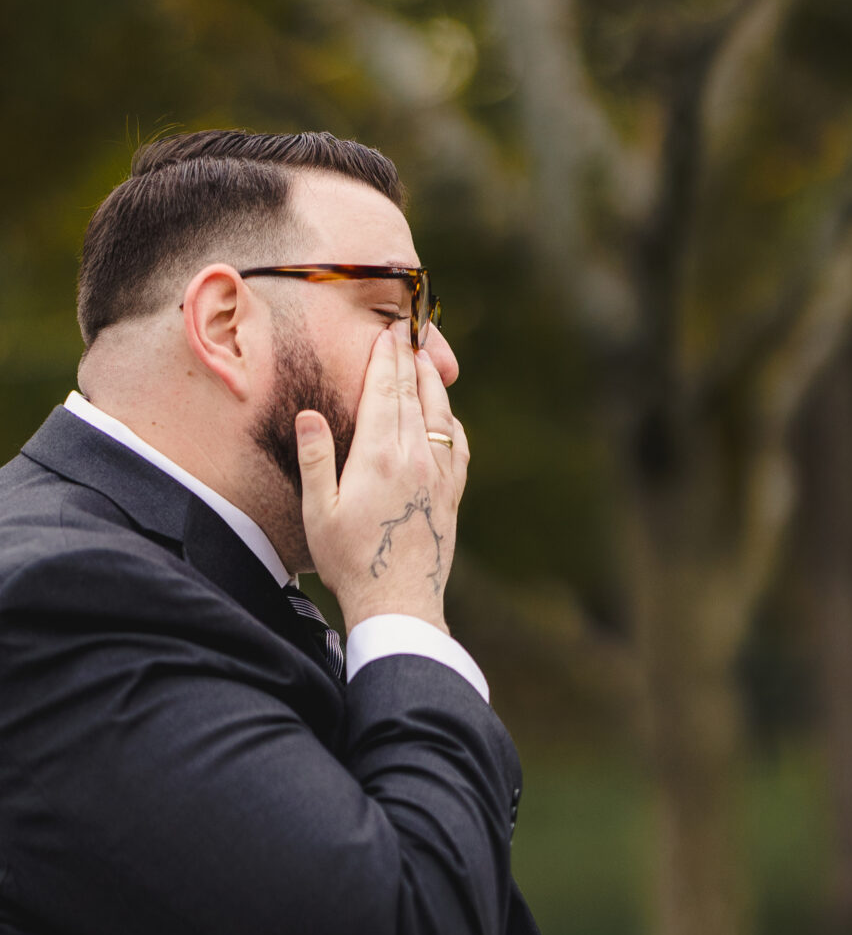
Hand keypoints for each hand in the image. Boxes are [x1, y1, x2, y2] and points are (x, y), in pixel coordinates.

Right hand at [298, 324, 468, 631]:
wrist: (399, 603)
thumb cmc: (349, 561)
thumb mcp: (319, 511)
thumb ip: (316, 459)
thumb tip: (309, 413)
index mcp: (379, 456)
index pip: (385, 392)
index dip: (385, 359)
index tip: (387, 333)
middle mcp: (415, 458)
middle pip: (413, 396)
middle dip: (409, 360)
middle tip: (408, 331)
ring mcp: (439, 476)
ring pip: (440, 416)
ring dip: (433, 384)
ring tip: (427, 361)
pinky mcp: (452, 496)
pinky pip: (458, 447)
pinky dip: (452, 423)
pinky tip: (447, 417)